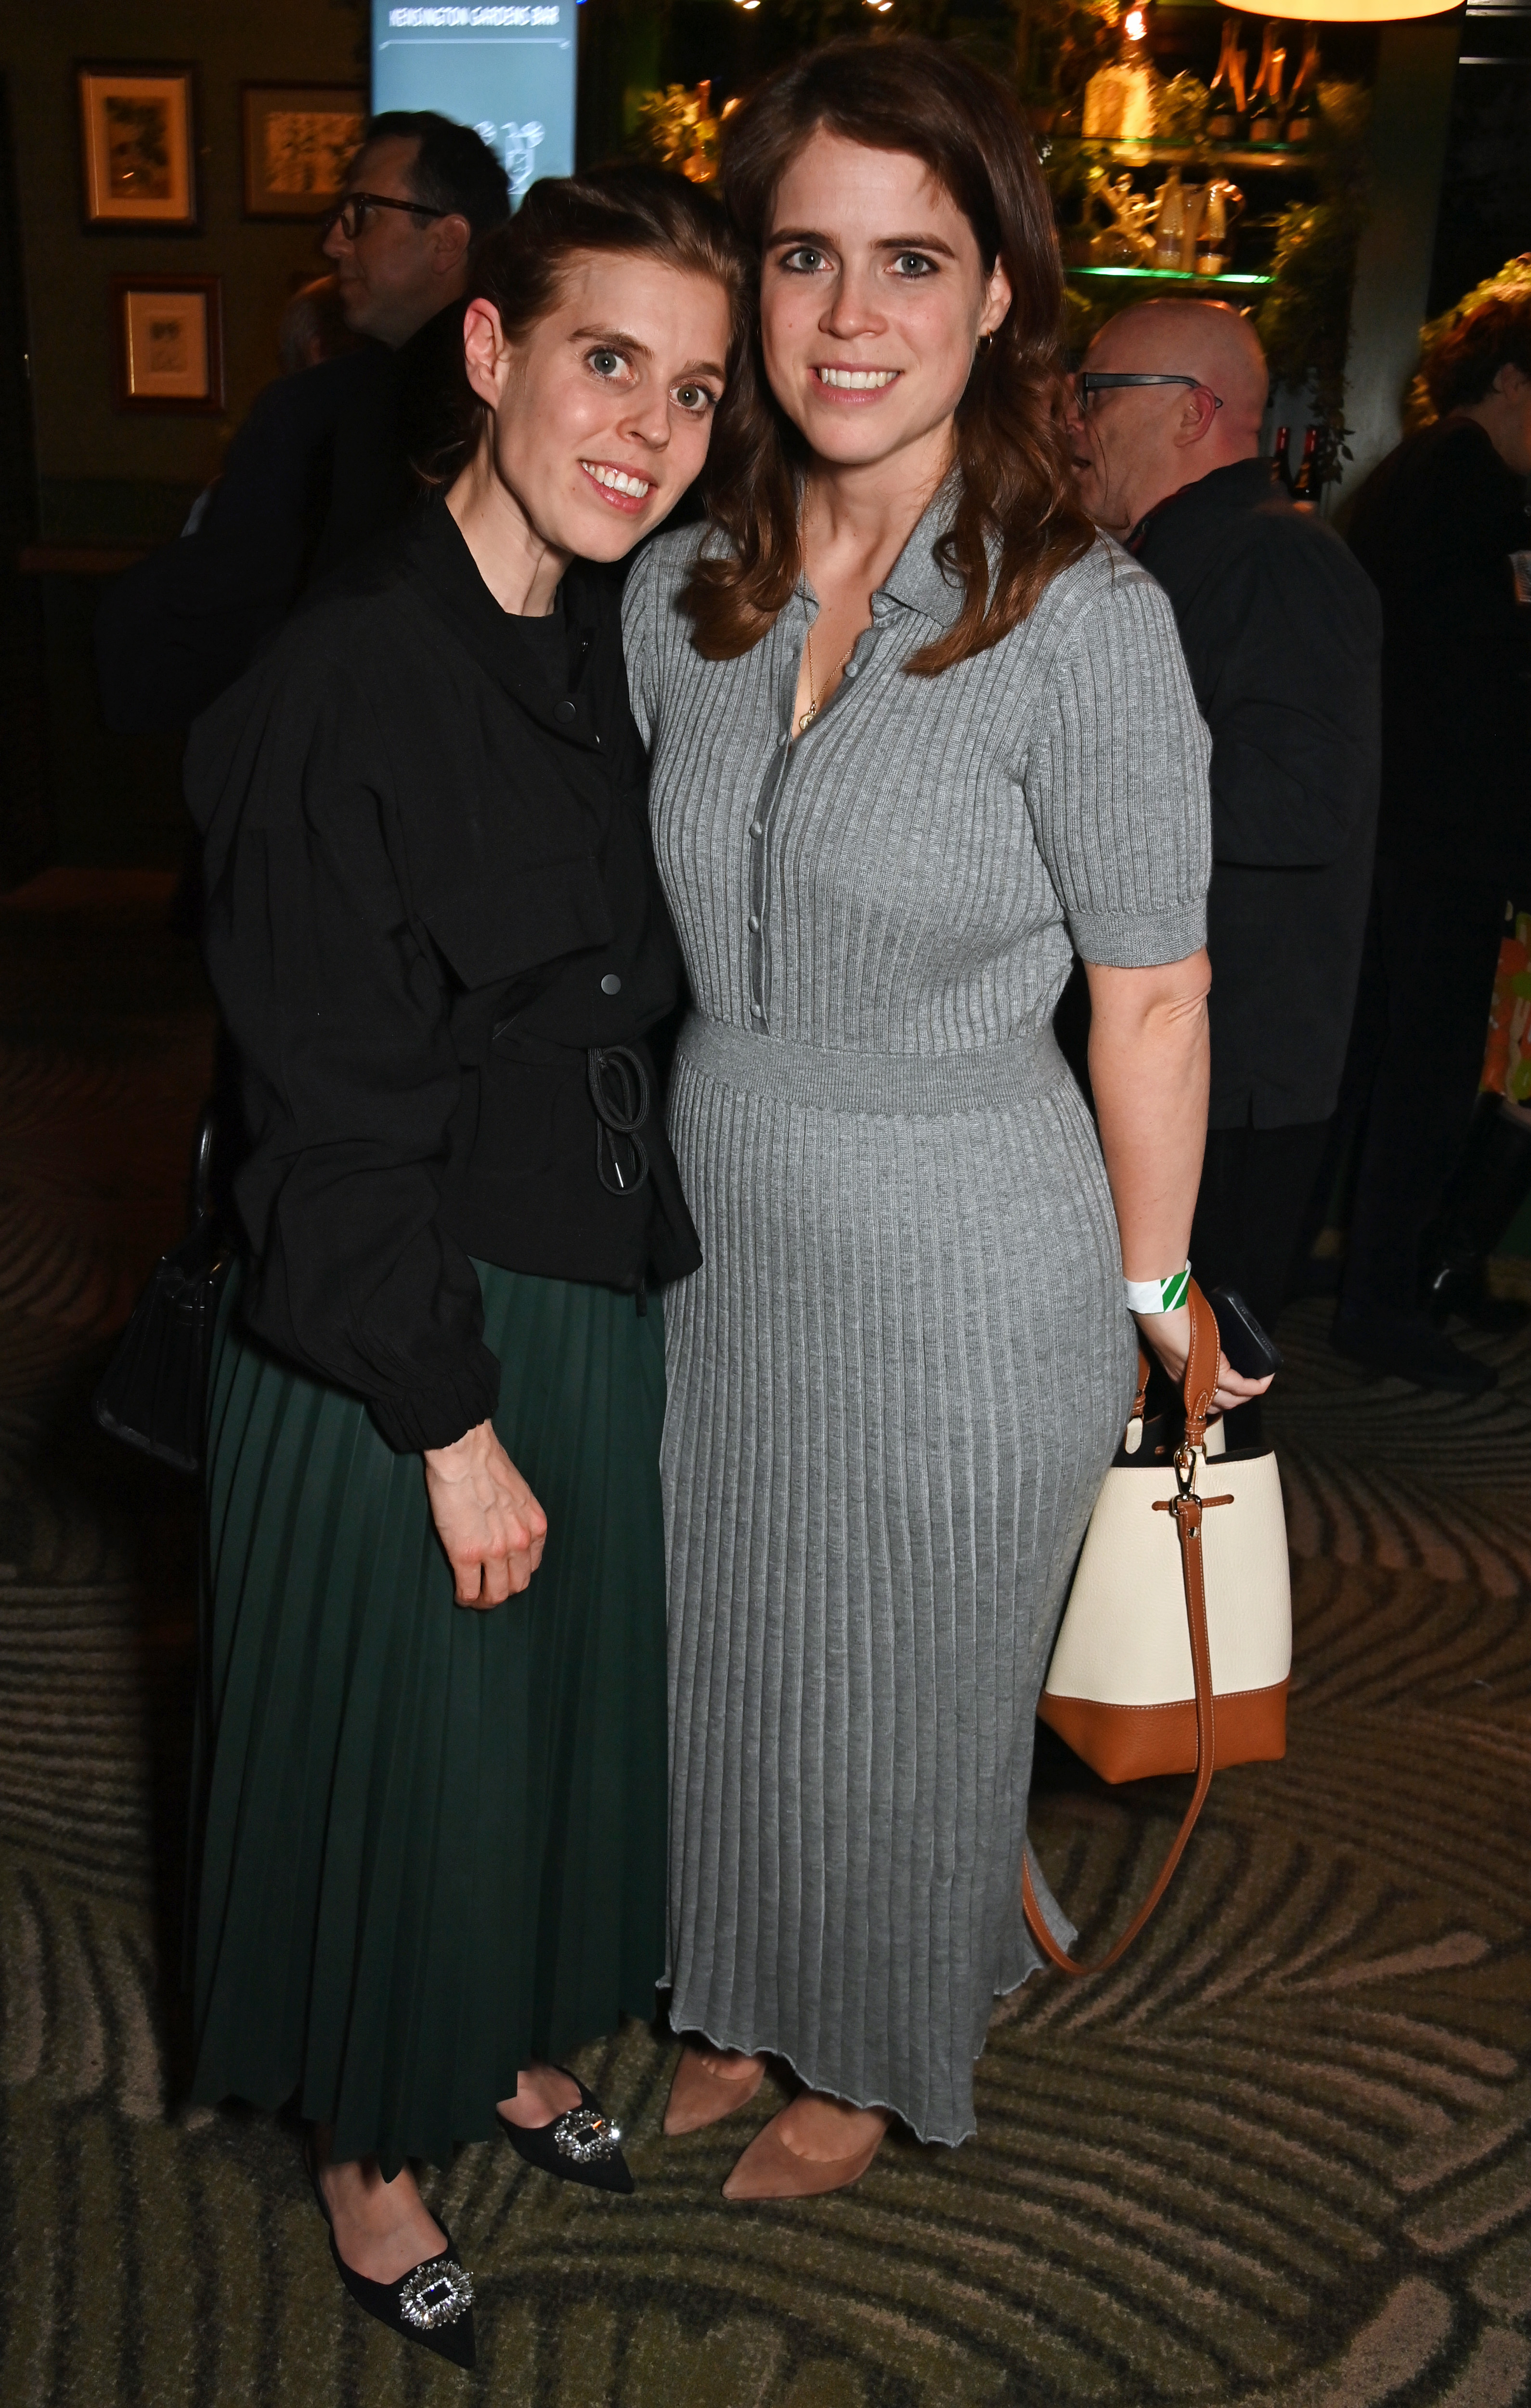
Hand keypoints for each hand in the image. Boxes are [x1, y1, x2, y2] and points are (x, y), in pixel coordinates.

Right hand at [423, 1421, 546, 1606]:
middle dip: (503, 1592)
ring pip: (496, 1594)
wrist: (464, 1452)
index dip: (516, 1573)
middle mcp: (520, 1542)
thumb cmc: (485, 1463)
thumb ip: (517, 1517)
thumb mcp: (518, 1493)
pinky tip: (460, 1595)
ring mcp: (494, 1551)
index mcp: (535, 1526)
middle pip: (518, 1585)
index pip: (532, 1565)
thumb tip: (505, 1530)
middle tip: (488, 1591)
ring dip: (485, 1601)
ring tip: (474, 1598)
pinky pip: (469, 1590)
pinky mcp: (466, 1554)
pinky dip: (465, 1597)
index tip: (502, 1574)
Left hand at [1134, 1304, 1272, 1421]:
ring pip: (1230, 1401)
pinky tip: (1264, 1380)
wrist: (1160, 1312)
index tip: (1234, 1390)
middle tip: (1252, 1385)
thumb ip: (1190, 1343)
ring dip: (1247, 1395)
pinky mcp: (1215, 1371)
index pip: (1201, 1401)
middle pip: (1219, 1405)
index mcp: (1178, 1379)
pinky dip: (1255, 1386)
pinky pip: (1240, 1387)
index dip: (1221, 1398)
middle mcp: (1188, 1385)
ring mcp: (1201, 1381)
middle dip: (1238, 1399)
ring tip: (1259, 1382)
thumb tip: (1207, 1333)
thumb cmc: (1165, 1318)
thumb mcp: (1178, 1338)